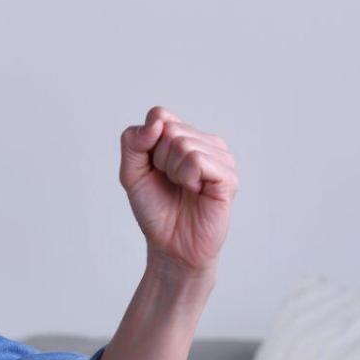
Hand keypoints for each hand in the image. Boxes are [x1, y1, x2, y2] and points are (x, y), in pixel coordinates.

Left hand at [119, 106, 238, 280]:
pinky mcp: (228, 176)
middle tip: (170, 182)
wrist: (170, 245)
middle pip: (170, 129)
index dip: (147, 143)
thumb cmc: (156, 209)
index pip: (160, 115)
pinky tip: (195, 192)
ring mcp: (220, 158)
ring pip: (184, 144)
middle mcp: (205, 142)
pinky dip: (187, 179)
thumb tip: (157, 122)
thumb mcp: (131, 173)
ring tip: (184, 189)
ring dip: (173, 172)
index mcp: (184, 136)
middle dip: (159, 161)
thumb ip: (133, 142)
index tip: (152, 168)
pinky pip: (198, 161)